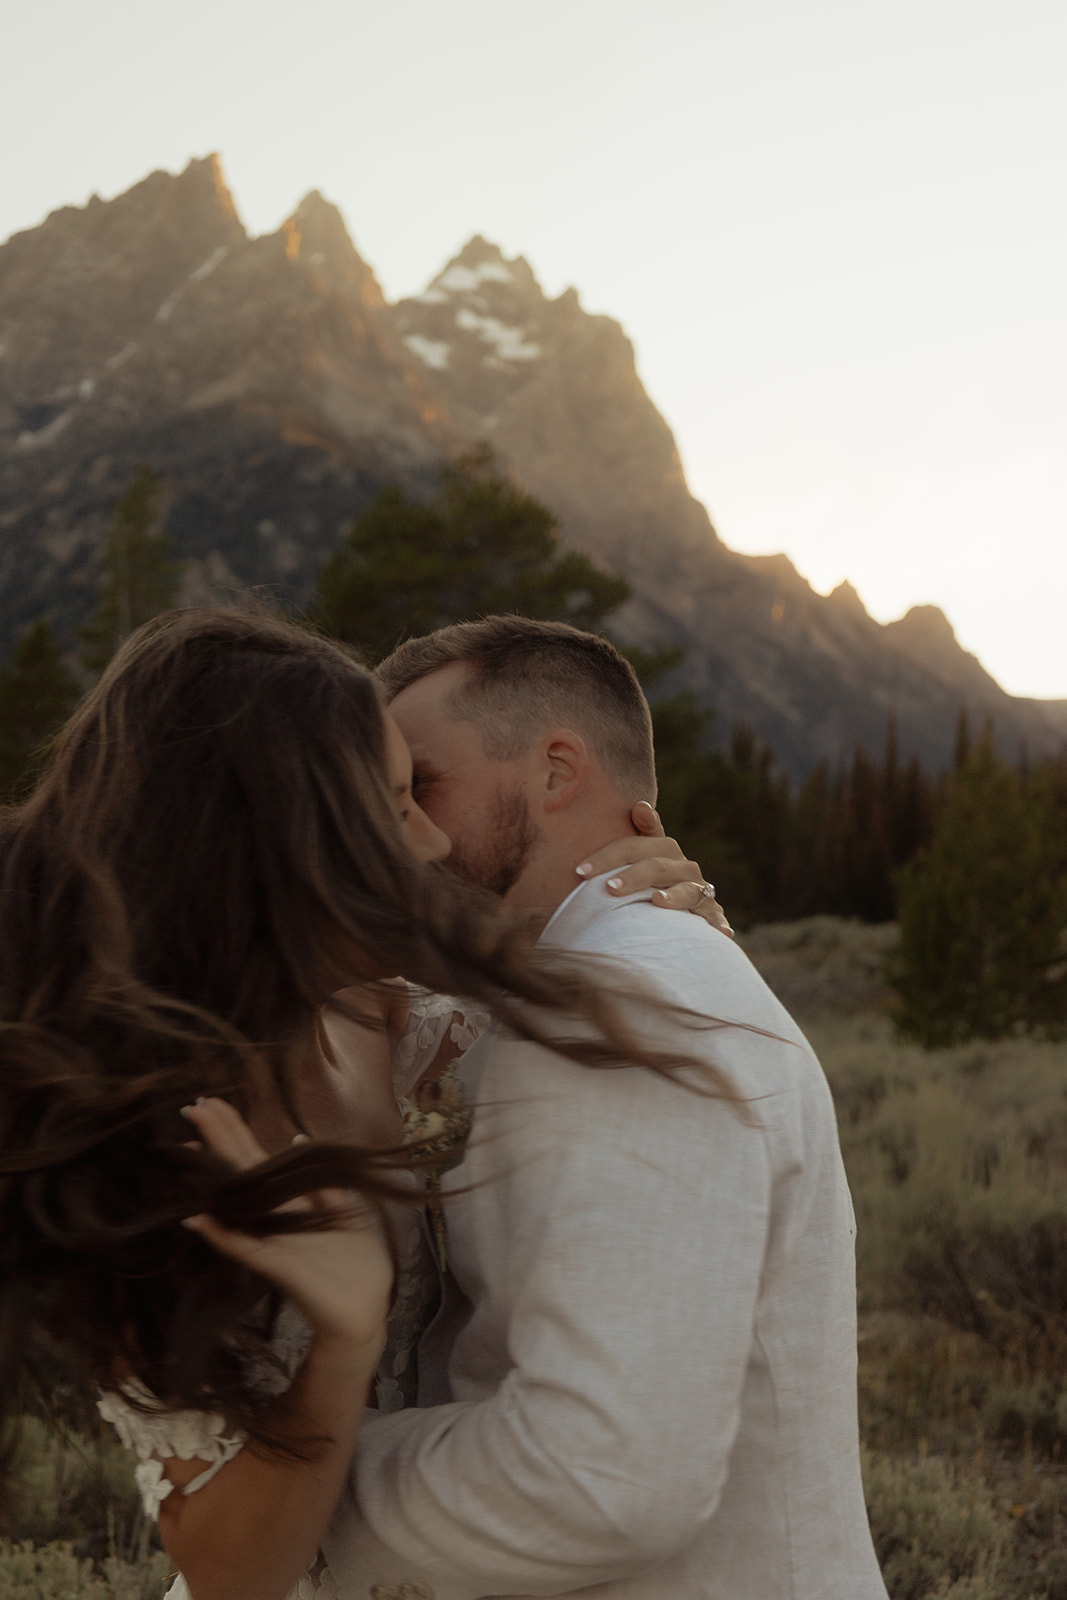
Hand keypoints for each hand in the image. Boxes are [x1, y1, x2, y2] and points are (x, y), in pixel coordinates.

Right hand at [180, 1098, 392, 1354]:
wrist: (366, 1311)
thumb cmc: (355, 1266)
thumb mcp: (348, 1211)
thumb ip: (323, 1181)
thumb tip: (298, 1138)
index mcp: (292, 1203)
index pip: (257, 1159)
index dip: (236, 1131)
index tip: (213, 1102)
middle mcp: (275, 1218)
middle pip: (242, 1171)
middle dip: (219, 1138)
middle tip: (192, 1106)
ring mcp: (272, 1241)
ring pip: (237, 1202)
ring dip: (215, 1176)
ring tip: (189, 1145)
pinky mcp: (278, 1267)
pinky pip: (244, 1248)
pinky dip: (222, 1235)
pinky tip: (198, 1218)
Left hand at [575, 801, 732, 936]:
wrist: (685, 909)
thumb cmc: (654, 880)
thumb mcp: (644, 857)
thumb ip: (638, 834)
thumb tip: (640, 805)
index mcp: (663, 851)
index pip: (634, 846)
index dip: (609, 855)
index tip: (581, 871)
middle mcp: (684, 868)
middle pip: (658, 866)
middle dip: (634, 876)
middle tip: (610, 888)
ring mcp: (700, 891)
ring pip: (688, 890)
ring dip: (674, 896)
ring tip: (657, 901)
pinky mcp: (712, 915)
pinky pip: (716, 918)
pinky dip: (718, 923)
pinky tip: (719, 931)